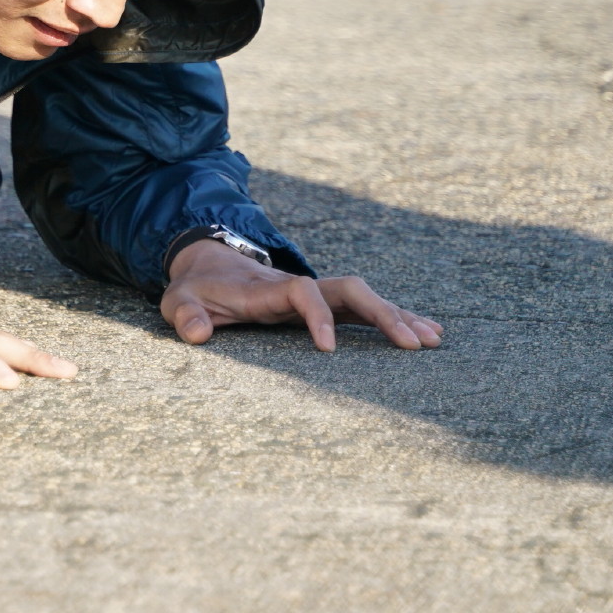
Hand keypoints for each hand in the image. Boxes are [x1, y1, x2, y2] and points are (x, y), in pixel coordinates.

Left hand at [160, 238, 442, 351]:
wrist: (206, 264)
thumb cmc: (196, 288)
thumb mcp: (178, 300)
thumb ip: (185, 315)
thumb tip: (196, 334)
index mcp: (267, 288)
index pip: (301, 292)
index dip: (316, 316)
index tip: (327, 348)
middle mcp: (299, 287)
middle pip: (349, 289)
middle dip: (381, 313)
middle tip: (413, 344)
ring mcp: (315, 294)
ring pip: (364, 298)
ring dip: (398, 316)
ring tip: (434, 340)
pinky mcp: (325, 305)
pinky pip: (366, 309)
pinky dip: (396, 317)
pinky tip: (428, 332)